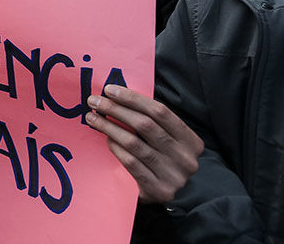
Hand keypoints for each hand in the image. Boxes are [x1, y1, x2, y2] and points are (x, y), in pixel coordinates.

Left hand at [86, 84, 202, 202]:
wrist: (164, 194)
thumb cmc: (160, 159)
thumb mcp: (165, 139)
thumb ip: (150, 120)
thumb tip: (117, 95)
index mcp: (191, 141)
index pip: (160, 111)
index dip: (133, 98)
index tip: (110, 89)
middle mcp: (186, 158)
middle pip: (146, 125)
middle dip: (116, 109)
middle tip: (95, 101)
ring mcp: (174, 176)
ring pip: (134, 143)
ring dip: (109, 127)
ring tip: (92, 117)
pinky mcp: (159, 190)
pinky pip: (130, 163)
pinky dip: (115, 147)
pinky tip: (105, 138)